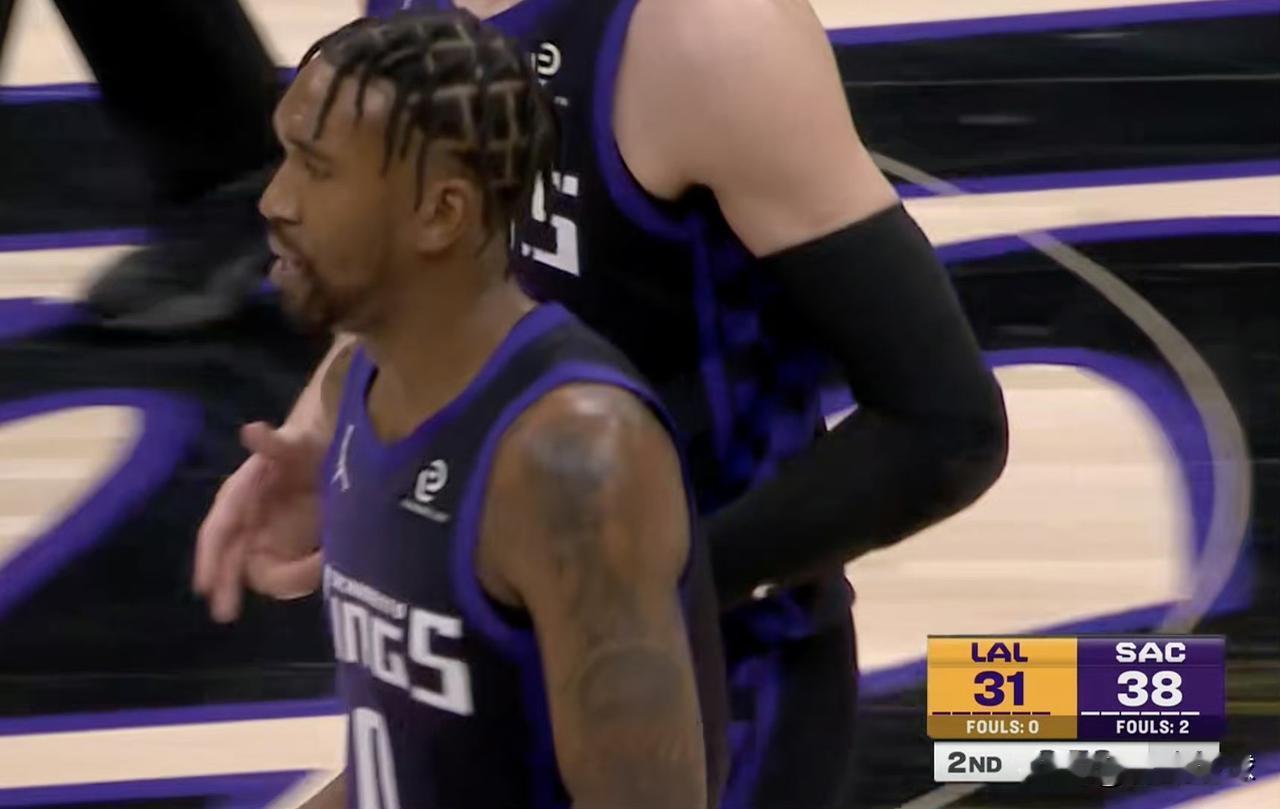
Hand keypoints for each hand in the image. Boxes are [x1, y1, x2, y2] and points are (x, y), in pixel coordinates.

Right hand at [193, 421, 325, 621]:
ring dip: (280, 578)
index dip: (209, 558)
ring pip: (261, 569)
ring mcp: (266, 536)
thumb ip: (273, 442)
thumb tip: (252, 430)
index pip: (217, 531)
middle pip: (231, 559)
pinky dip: (299, 574)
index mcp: (240, 495)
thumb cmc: (305, 444)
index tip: (203, 586)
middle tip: (225, 613)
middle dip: (226, 585)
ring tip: (309, 571)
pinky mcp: (288, 547)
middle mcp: (247, 520)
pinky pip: (286, 569)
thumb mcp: (294, 441)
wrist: (329, 450)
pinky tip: (319, 567)